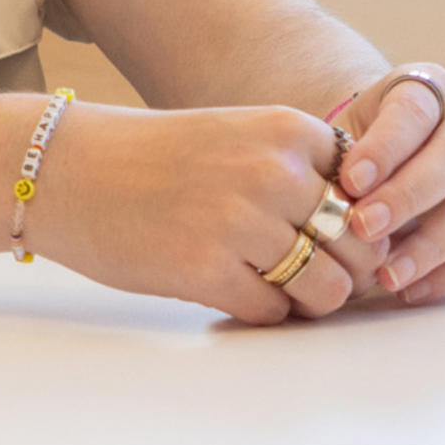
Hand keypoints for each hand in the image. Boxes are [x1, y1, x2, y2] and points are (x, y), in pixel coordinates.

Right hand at [28, 101, 373, 325]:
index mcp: (290, 130)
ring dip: (314, 300)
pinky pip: (273, 311)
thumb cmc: (162, 158)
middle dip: (350, 269)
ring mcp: (242, 222)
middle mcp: (275, 171)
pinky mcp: (205, 270)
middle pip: (358, 241)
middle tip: (326, 279)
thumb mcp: (244, 136)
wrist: (75, 169)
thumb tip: (361, 227)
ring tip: (289, 294)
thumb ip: (300, 169)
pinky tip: (244, 296)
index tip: (345, 241)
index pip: (369, 190)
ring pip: (326, 285)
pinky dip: (268, 313)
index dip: (363, 225)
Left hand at [330, 66, 444, 306]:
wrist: (389, 161)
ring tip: (387, 275)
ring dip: (435, 243)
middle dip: (409, 196)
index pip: (415, 108)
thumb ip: (343, 162)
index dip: (385, 146)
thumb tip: (338, 202)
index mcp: (431, 85)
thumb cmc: (361, 150)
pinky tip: (414, 288)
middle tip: (364, 229)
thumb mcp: (344, 139)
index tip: (350, 183)